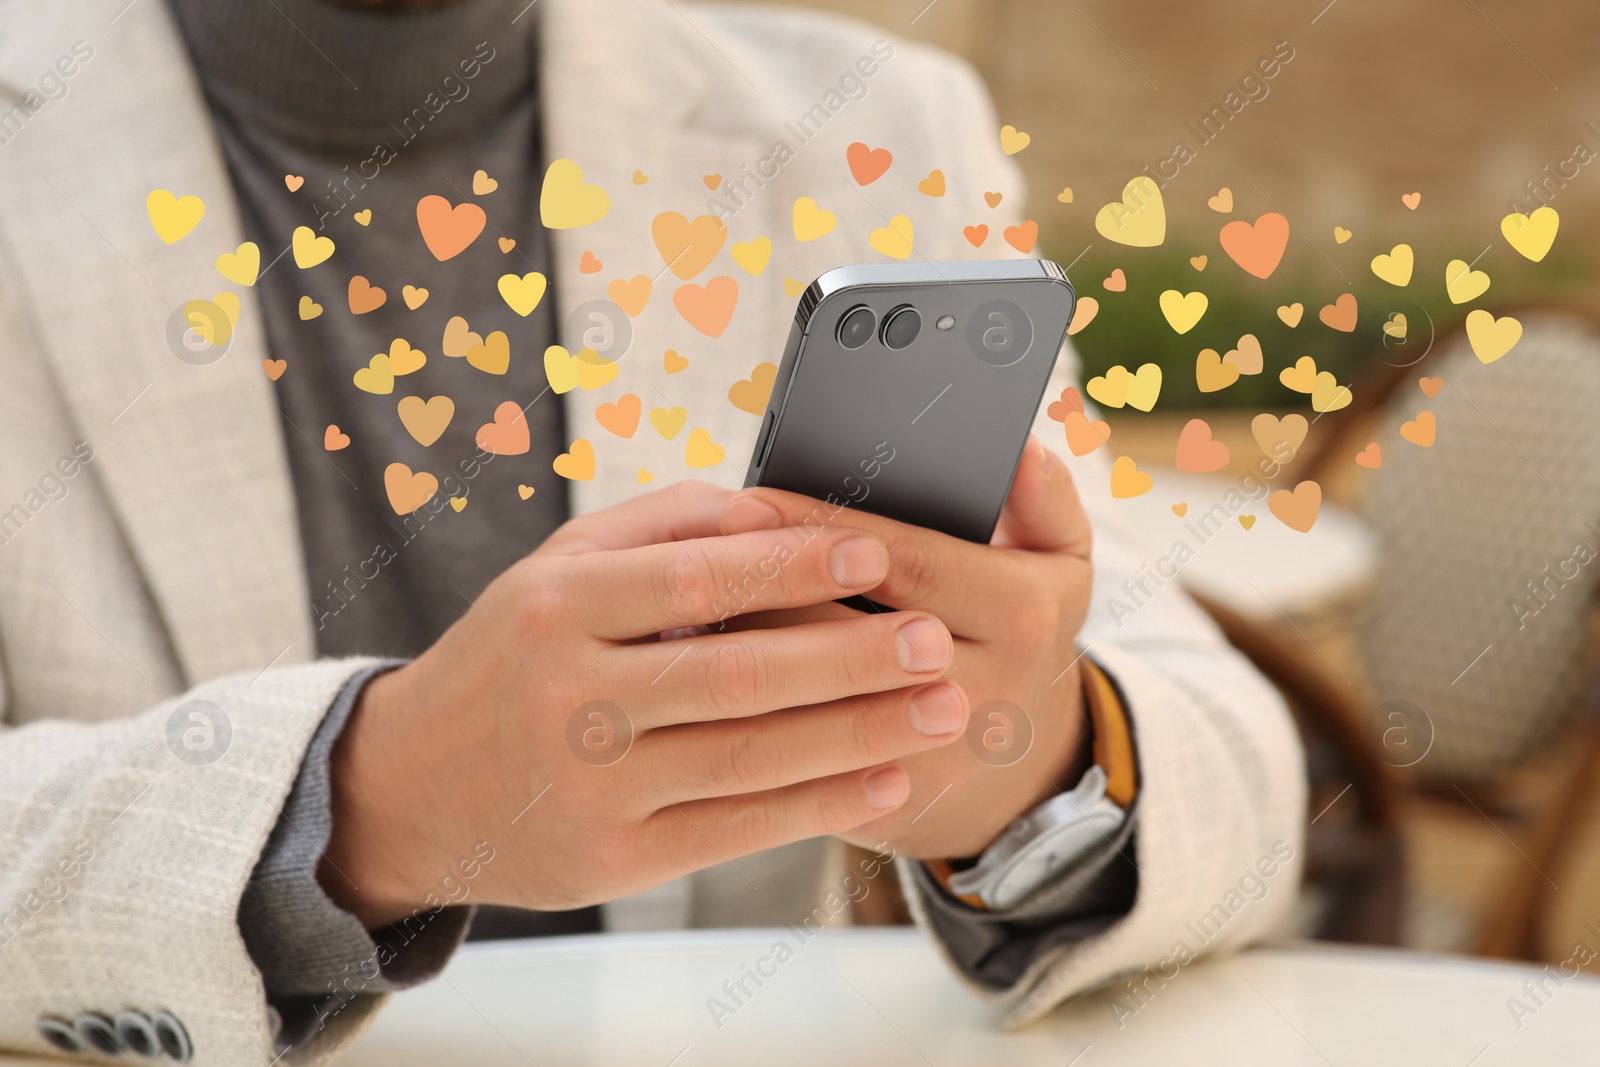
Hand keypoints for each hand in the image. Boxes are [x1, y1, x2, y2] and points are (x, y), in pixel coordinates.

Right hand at [319, 481, 973, 927]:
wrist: (408, 788)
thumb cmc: (510, 658)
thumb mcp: (557, 570)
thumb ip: (664, 527)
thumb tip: (777, 512)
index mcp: (557, 606)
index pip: (693, 580)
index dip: (791, 566)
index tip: (875, 551)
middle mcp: (569, 697)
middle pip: (736, 676)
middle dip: (851, 658)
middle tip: (934, 641)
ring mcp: (592, 786)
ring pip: (750, 757)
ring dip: (861, 733)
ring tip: (942, 708)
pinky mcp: (614, 859)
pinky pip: (738, 828)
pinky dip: (821, 803)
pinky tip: (886, 776)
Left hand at [716, 435, 1094, 858]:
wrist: (1019, 782)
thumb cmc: (1019, 644)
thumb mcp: (1057, 568)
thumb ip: (1042, 500)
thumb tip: (1019, 447)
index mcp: (1017, 614)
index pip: (901, 558)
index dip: (817, 528)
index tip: (746, 500)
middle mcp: (980, 690)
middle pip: (843, 632)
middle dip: (760, 593)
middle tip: (684, 558)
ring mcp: (929, 757)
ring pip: (810, 701)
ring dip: (738, 655)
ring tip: (675, 614)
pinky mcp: (882, 808)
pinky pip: (796, 760)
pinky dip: (744, 720)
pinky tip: (693, 682)